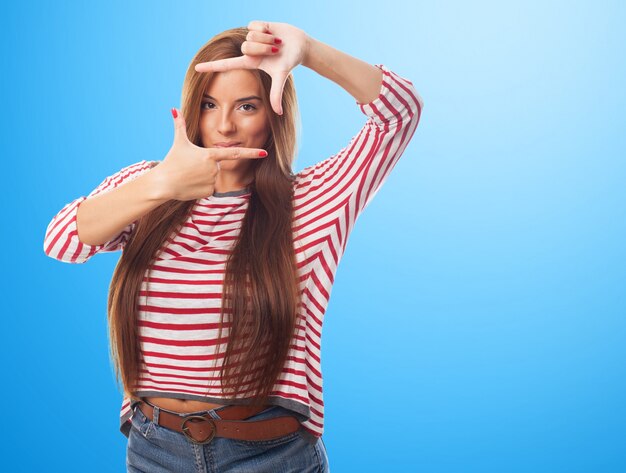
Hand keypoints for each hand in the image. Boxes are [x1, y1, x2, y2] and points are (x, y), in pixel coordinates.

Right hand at [152, 108, 268, 200]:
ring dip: (203, 177)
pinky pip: (209, 188)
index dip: (251, 153)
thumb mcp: (179, 142)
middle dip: (205, 167)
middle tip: (191, 168)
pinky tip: (191, 185)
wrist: (164, 183)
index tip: (264, 153)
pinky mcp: (209, 192)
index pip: (236, 153)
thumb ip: (180, 125)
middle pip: (217, 166)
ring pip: (213, 178)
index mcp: (211, 154)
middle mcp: (215, 168)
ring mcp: (213, 181)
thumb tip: (174, 108)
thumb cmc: (172, 161)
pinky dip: (201, 187)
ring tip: (189, 176)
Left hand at [195, 20, 309, 115]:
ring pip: (250, 36)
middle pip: (246, 47)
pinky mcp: (257, 25)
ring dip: (267, 39)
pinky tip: (272, 31)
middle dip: (263, 48)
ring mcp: (252, 37)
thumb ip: (276, 95)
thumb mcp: (281, 78)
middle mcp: (248, 50)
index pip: (226, 65)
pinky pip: (255, 25)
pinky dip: (266, 29)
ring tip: (276, 42)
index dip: (211, 67)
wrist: (299, 46)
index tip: (196, 69)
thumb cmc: (290, 62)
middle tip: (275, 50)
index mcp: (250, 62)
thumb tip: (279, 113)